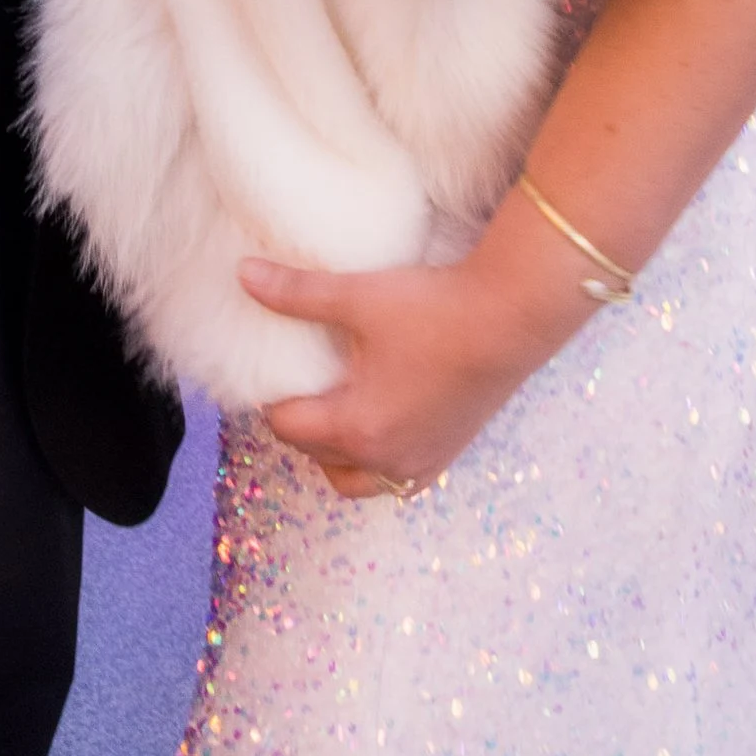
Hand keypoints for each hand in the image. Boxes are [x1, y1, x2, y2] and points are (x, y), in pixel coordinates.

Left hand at [245, 220, 579, 500]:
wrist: (512, 316)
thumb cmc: (434, 309)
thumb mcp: (358, 298)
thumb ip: (296, 293)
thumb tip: (243, 275)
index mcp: (356, 427)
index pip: (288, 428)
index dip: (270, 399)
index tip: (269, 371)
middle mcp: (385, 458)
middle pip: (316, 455)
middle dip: (299, 425)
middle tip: (296, 384)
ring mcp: (421, 461)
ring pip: (357, 479)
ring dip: (336, 454)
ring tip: (333, 412)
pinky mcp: (449, 454)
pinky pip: (399, 480)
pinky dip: (379, 463)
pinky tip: (381, 426)